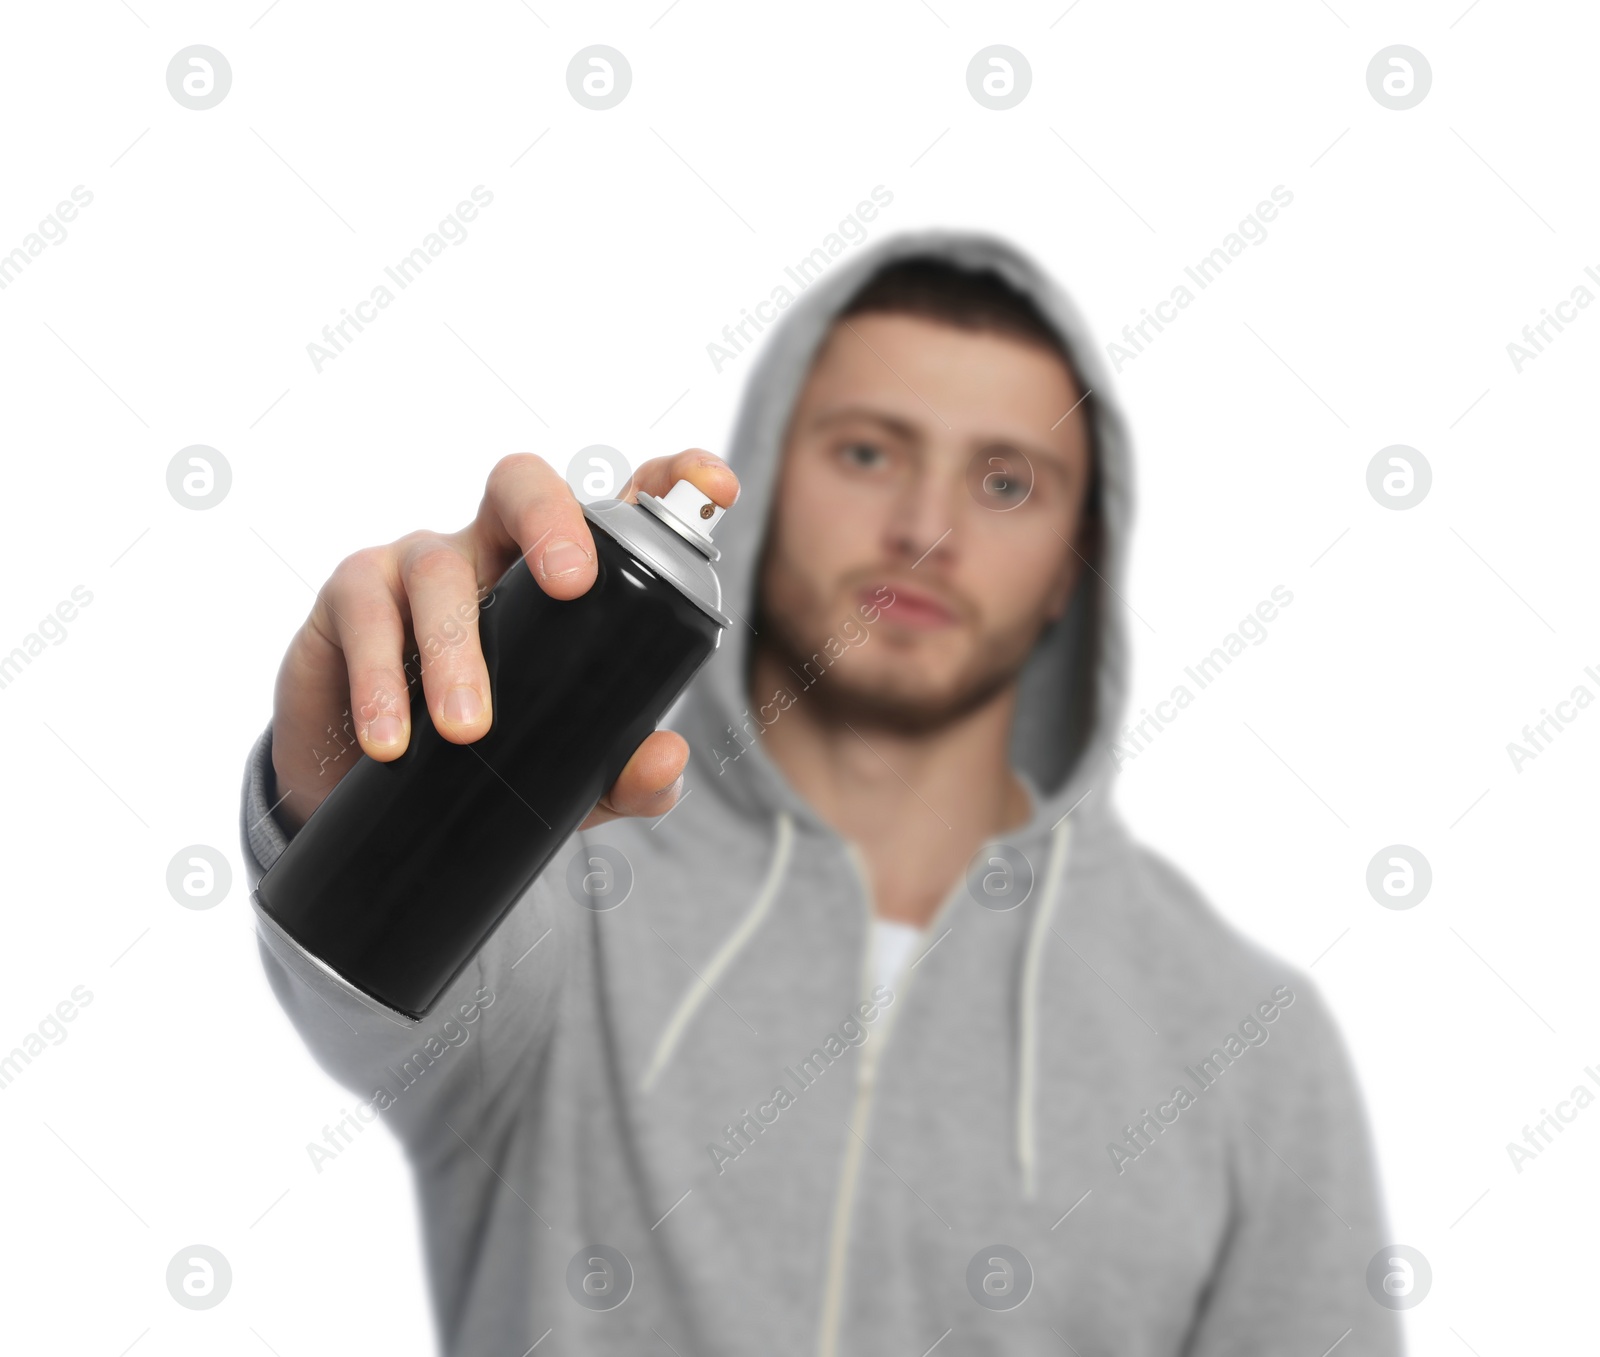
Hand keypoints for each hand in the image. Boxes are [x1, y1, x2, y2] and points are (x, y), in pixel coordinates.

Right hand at [268, 449, 738, 833]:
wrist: (369, 785)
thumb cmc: (487, 758)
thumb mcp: (565, 778)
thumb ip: (623, 775)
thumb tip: (666, 760)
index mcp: (566, 575)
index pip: (621, 504)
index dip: (669, 479)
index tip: (713, 484)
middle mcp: (495, 551)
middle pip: (520, 485)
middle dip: (552, 517)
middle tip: (573, 583)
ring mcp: (420, 564)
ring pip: (438, 568)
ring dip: (456, 650)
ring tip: (467, 730)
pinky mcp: (353, 596)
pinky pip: (365, 612)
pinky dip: (380, 679)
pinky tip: (392, 738)